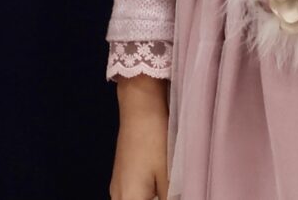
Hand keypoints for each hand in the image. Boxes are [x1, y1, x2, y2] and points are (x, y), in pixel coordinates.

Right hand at [111, 74, 168, 198]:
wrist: (140, 106)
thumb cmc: (155, 141)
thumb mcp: (170, 177)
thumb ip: (173, 199)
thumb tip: (180, 198)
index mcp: (129, 199)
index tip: (173, 196)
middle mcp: (118, 196)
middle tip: (174, 194)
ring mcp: (118, 186)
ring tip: (169, 192)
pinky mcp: (122, 176)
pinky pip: (131, 198)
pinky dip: (144, 199)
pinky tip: (160, 194)